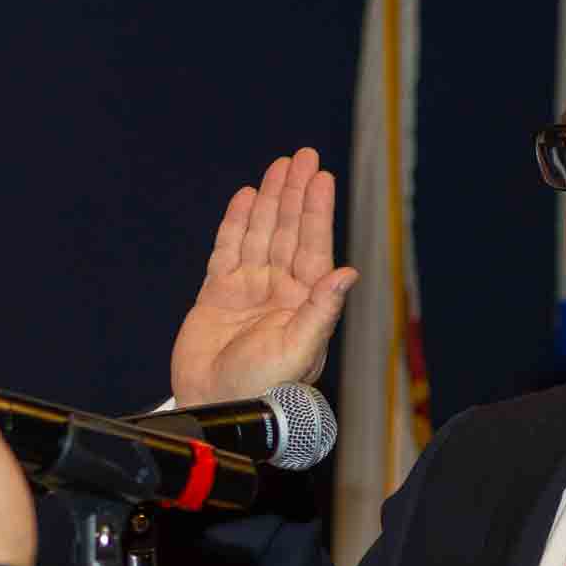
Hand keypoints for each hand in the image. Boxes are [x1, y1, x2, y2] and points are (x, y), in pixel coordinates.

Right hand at [169, 148, 356, 405]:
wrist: (218, 409)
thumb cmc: (264, 390)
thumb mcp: (300, 350)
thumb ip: (322, 310)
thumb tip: (348, 274)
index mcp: (304, 303)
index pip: (313, 246)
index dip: (317, 210)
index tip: (321, 177)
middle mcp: (279, 292)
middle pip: (289, 231)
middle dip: (295, 194)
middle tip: (303, 156)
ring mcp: (247, 292)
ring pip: (260, 235)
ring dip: (269, 201)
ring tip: (277, 167)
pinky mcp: (216, 297)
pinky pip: (227, 251)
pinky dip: (236, 225)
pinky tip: (245, 199)